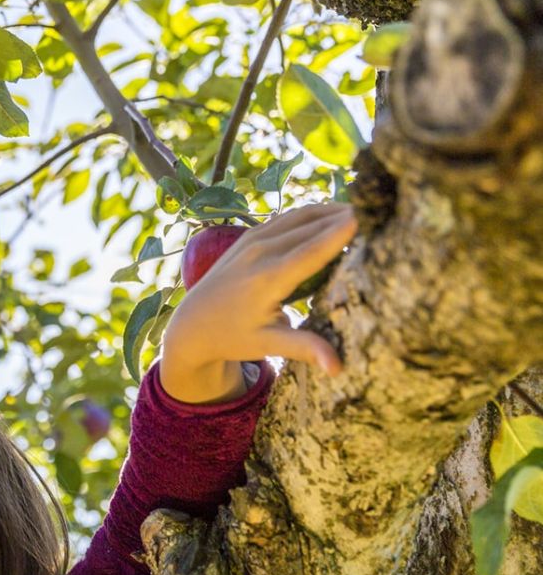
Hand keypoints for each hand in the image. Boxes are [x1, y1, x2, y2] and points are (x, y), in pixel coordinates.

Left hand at [158, 202, 358, 403]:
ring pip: (299, 216)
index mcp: (267, 279)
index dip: (339, 233)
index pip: (311, 250)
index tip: (368, 218)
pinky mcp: (249, 236)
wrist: (191, 324)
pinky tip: (334, 211)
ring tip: (365, 206)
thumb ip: (304, 348)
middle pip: (310, 227)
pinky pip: (287, 217)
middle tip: (382, 210)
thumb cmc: (232, 337)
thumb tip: (338, 368)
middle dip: (343, 217)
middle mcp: (259, 253)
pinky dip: (312, 213)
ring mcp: (252, 240)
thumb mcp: (266, 344)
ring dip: (330, 210)